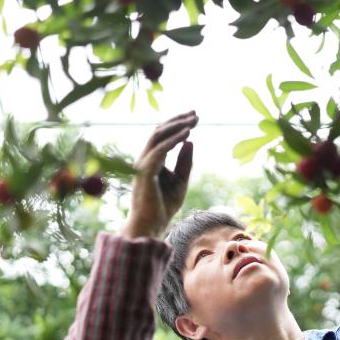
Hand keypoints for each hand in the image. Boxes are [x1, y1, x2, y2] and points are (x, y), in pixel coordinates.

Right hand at [120, 111, 197, 239]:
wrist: (151, 226)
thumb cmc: (163, 206)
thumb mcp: (181, 181)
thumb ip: (184, 162)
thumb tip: (190, 141)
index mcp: (152, 161)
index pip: (162, 136)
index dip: (177, 125)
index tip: (194, 118)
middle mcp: (145, 159)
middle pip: (159, 131)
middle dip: (177, 120)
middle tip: (196, 114)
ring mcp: (143, 164)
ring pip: (158, 136)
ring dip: (176, 126)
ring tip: (193, 120)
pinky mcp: (146, 171)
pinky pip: (160, 150)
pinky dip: (173, 140)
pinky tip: (187, 134)